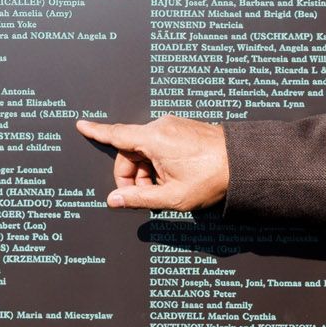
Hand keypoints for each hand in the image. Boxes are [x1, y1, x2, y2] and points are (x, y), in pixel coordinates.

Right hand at [73, 116, 227, 210]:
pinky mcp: (183, 130)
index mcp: (154, 138)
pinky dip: (159, 164)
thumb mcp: (171, 196)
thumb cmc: (211, 178)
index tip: (81, 125)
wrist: (244, 163)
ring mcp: (173, 126)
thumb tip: (114, 200)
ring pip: (146, 150)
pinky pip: (160, 146)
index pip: (116, 135)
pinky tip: (173, 180)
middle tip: (143, 198)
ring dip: (147, 173)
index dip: (96, 132)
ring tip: (164, 192)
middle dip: (131, 176)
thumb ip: (139, 199)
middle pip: (130, 151)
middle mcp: (161, 127)